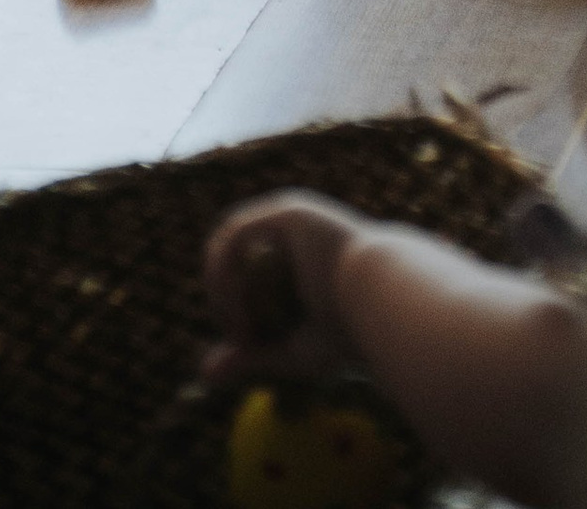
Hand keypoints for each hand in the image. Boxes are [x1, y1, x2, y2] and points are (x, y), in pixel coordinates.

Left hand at [200, 193, 370, 387]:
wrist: (382, 304)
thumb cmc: (348, 331)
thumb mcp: (292, 351)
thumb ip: (251, 357)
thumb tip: (204, 374)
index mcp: (296, 252)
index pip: (241, 271)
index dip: (229, 307)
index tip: (246, 344)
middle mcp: (290, 228)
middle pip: (229, 257)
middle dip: (223, 299)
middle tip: (240, 336)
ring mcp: (289, 215)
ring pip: (226, 245)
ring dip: (222, 291)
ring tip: (242, 328)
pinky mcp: (288, 212)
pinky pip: (236, 237)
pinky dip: (226, 277)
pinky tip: (240, 310)